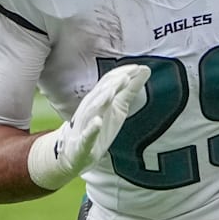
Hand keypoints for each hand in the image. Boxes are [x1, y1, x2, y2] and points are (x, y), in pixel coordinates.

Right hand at [27, 64, 150, 189]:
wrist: (74, 151)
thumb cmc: (99, 124)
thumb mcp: (118, 107)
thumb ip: (130, 89)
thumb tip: (145, 69)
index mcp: (99, 98)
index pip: (109, 82)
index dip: (122, 74)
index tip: (137, 68)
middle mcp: (90, 108)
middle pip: (100, 93)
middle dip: (113, 84)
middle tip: (126, 76)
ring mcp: (85, 125)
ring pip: (92, 110)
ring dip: (102, 100)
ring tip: (112, 92)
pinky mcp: (83, 143)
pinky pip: (87, 135)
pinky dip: (92, 128)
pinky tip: (98, 122)